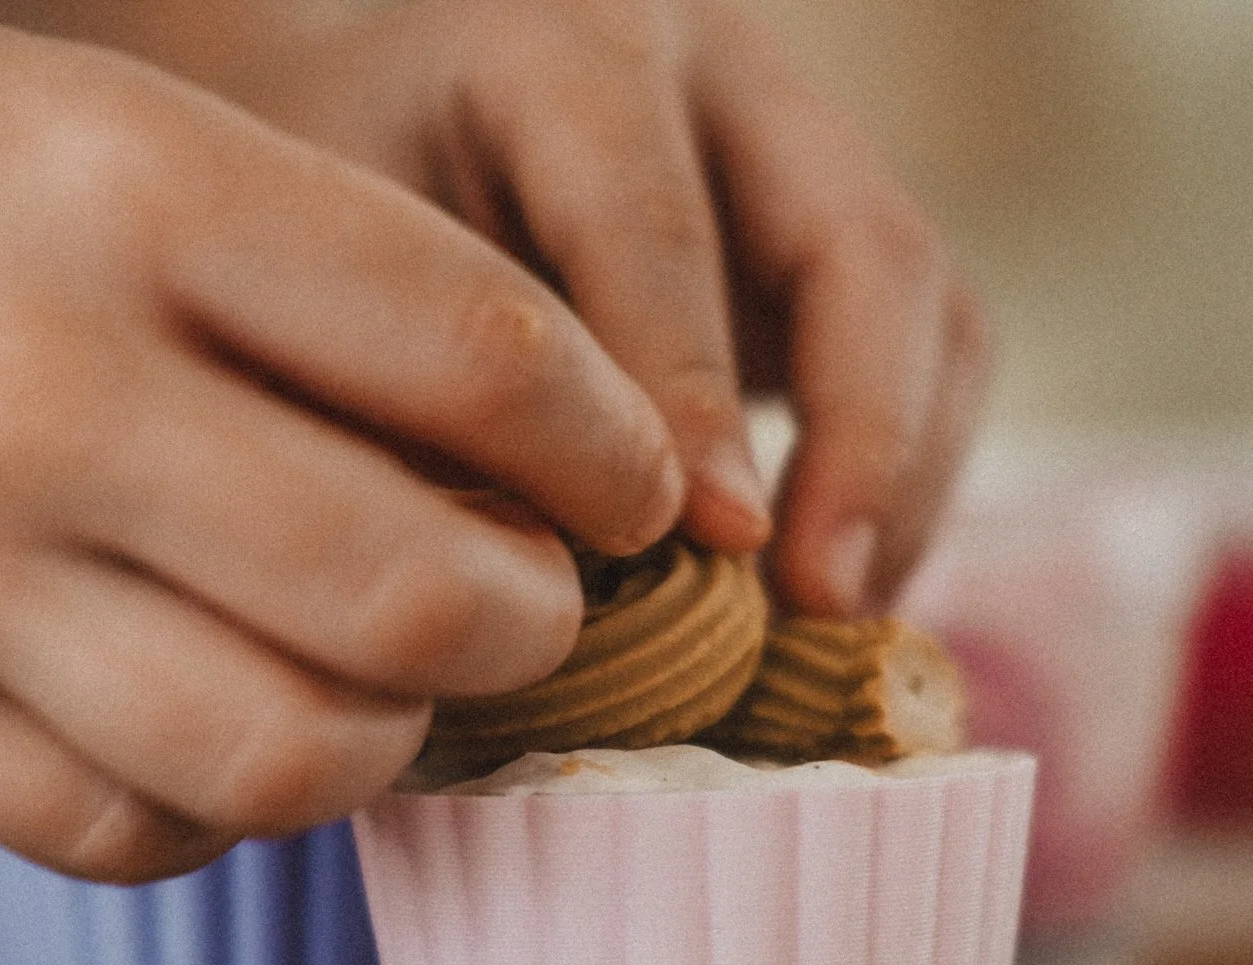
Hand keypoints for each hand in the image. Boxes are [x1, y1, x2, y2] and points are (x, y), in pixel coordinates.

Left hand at [0, 0, 988, 615]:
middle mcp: (708, 67)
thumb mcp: (327, 281)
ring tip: (831, 620)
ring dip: (897, 476)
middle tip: (820, 595)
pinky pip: (934, 351)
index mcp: (555, 43)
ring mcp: (796, 141)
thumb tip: (546, 579)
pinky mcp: (841, 231)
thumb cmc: (318, 238)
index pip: (652, 221)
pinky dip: (901, 480)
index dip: (689, 393)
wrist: (353, 151)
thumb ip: (431, 397)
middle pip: (859, 244)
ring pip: (922, 302)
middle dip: (860, 436)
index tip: (713, 542)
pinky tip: (827, 590)